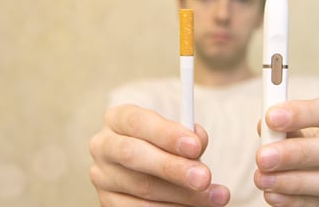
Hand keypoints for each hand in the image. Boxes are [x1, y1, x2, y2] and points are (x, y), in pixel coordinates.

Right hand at [89, 104, 229, 205]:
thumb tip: (198, 142)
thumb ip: (187, 136)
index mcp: (118, 119)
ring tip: (215, 197)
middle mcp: (104, 146)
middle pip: (133, 156)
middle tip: (205, 177)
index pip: (138, 122)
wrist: (150, 165)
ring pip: (142, 188)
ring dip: (184, 196)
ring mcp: (103, 176)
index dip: (167, 134)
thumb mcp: (175, 133)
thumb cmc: (165, 144)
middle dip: (173, 168)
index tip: (196, 146)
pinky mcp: (108, 202)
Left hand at [255, 97, 318, 205]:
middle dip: (300, 153)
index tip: (272, 117)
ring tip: (263, 178)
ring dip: (295, 183)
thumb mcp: (309, 124)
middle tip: (264, 156)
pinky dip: (297, 202)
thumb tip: (266, 128)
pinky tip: (274, 195)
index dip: (304, 113)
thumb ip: (289, 124)